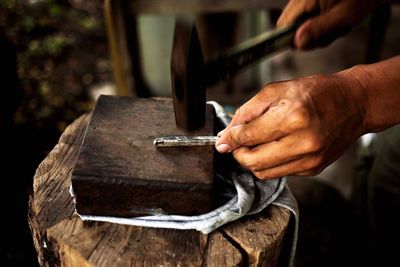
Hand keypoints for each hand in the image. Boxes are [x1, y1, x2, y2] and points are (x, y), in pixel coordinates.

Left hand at [215, 70, 367, 178]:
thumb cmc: (315, 92)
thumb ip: (248, 111)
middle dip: (238, 153)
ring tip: (256, 144)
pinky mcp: (313, 168)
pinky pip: (280, 172)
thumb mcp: (276, 90)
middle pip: (252, 161)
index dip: (229, 140)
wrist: (353, 103)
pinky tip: (276, 147)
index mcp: (292, 117)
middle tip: (237, 143)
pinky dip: (271, 162)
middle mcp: (302, 142)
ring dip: (252, 160)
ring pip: (264, 172)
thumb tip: (228, 133)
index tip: (222, 141)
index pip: (247, 137)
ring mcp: (309, 159)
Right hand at [277, 0, 380, 48]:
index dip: (294, 39)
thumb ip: (319, 29)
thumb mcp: (343, 16)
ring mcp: (305, 0)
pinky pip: (310, 18)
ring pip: (301, 24)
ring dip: (319, 30)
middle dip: (310, 35)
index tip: (311, 42)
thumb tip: (298, 42)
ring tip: (337, 23)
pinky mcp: (312, 2)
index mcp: (304, 0)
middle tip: (331, 31)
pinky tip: (335, 18)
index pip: (283, 26)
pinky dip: (322, 23)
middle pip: (291, 27)